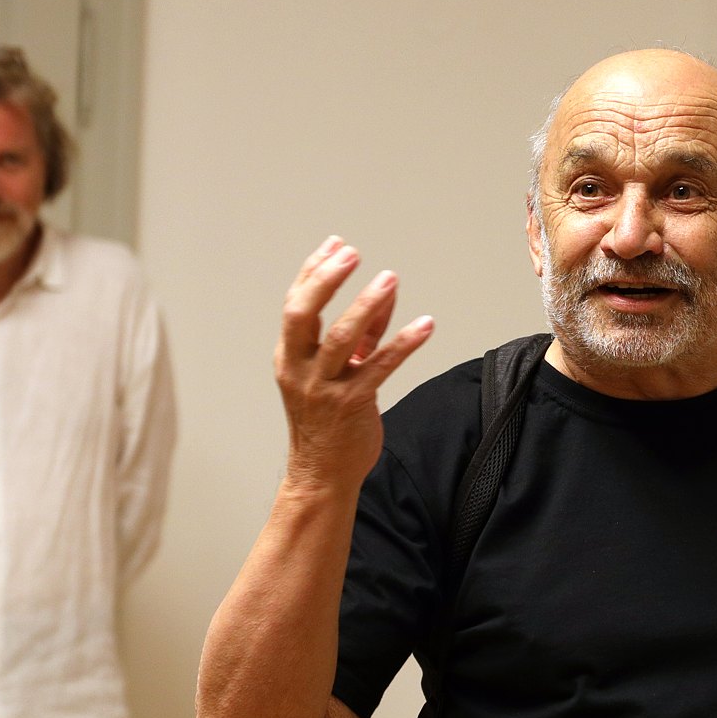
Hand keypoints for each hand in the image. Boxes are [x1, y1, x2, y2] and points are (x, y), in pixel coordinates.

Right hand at [273, 236, 433, 496]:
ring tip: (389, 278)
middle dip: (326, 280)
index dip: (314, 271)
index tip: (336, 245)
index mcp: (290, 355)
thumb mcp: (335, 371)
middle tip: (351, 254)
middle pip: (304, 314)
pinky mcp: (352, 404)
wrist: (322, 472)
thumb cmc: (328, 419)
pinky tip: (426, 326)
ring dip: (367, 304)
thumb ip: (361, 332)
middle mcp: (300, 368)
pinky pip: (380, 367)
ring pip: (342, 338)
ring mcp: (323, 387)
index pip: (296, 304)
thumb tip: (385, 293)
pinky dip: (404, 343)